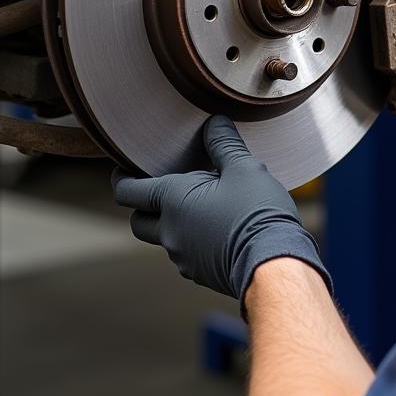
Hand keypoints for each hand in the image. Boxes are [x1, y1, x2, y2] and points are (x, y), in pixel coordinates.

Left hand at [112, 114, 330, 309]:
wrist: (274, 264)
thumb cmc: (256, 213)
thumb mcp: (244, 168)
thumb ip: (224, 144)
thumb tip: (214, 122)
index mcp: (173, 201)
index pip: (127, 191)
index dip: (121, 178)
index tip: (125, 168)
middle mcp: (169, 231)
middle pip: (137, 220)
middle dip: (142, 205)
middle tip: (161, 188)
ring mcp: (182, 257)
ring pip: (164, 237)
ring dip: (172, 222)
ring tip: (199, 205)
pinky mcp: (199, 273)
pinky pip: (185, 253)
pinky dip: (192, 239)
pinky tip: (217, 229)